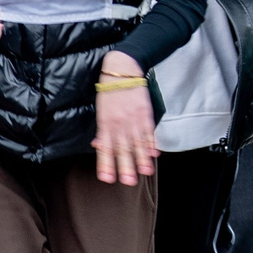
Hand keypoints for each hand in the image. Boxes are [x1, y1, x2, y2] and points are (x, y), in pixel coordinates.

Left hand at [92, 55, 157, 184]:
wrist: (122, 71)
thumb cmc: (110, 92)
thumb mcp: (101, 111)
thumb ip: (102, 131)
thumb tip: (98, 146)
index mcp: (105, 124)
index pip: (105, 148)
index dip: (106, 164)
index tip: (107, 179)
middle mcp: (119, 124)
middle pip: (122, 148)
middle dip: (125, 166)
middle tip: (128, 182)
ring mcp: (133, 119)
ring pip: (138, 142)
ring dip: (141, 159)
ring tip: (144, 172)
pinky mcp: (145, 113)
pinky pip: (149, 131)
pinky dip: (152, 143)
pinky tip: (154, 154)